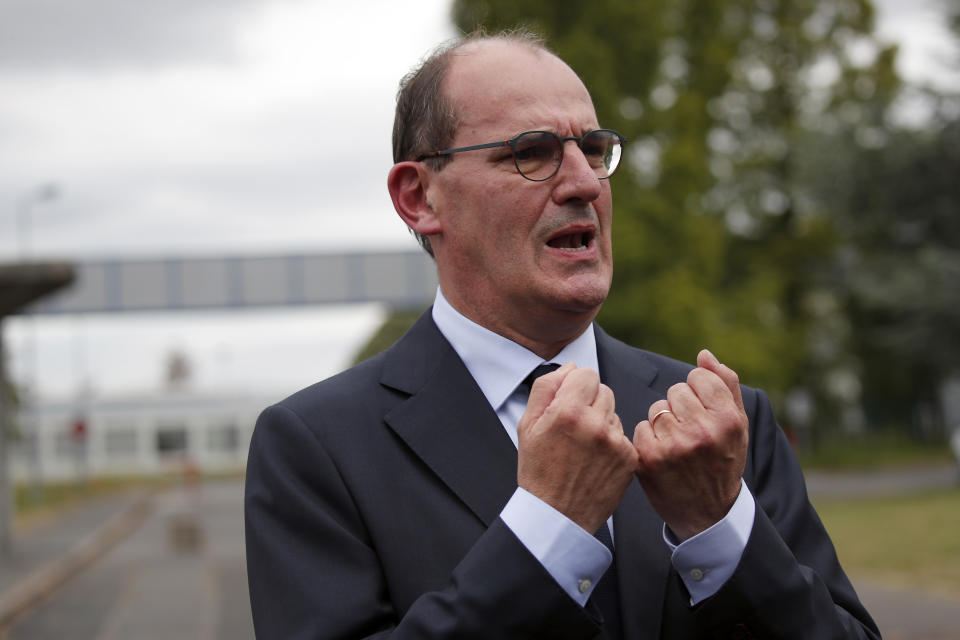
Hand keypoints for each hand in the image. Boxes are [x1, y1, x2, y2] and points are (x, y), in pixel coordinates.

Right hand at [517, 363, 638, 533]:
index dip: (575, 385)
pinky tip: (595, 459)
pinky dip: (611, 443)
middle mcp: (595, 423)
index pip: (586, 373)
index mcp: (567, 411)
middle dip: (589, 401)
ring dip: (601, 420)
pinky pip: (623, 435)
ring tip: (583, 445)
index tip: (568, 402)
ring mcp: (615, 442)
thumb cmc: (538, 470)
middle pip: (603, 389)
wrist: (557, 515)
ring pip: (614, 411)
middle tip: (574, 426)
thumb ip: (546, 387)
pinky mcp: (629, 458)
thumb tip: (570, 367)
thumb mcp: (527, 425)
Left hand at [632, 349, 748, 540]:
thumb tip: (704, 354)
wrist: (708, 514)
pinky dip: (648, 438)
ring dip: (663, 421)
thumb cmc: (723, 461)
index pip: (698, 377)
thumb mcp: (737, 425)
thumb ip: (725, 385)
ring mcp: (673, 446)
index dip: (698, 393)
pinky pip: (640, 427)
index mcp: (727, 420)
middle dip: (680, 406)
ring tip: (678, 444)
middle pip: (675, 391)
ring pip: (656, 407)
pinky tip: (662, 454)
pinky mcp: (648, 460)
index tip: (704, 413)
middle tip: (691, 432)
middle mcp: (702, 432)